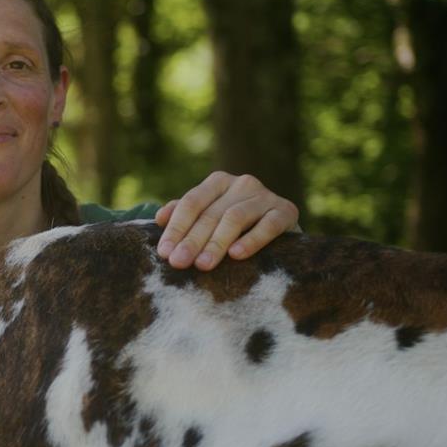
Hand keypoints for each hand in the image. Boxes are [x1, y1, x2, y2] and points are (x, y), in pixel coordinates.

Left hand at [154, 171, 298, 270]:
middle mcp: (241, 184)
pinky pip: (268, 225)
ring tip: (202, 265)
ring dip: (216, 243)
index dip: (176, 228)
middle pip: (210, 213)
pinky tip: (236, 255)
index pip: (191, 203)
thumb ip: (185, 214)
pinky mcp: (286, 211)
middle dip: (191, 240)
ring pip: (234, 218)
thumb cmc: (238, 226)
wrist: (283, 232)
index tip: (164, 253)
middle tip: (178, 263)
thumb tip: (160, 218)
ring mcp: (265, 196)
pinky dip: (252, 240)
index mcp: (218, 182)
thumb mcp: (210, 216)